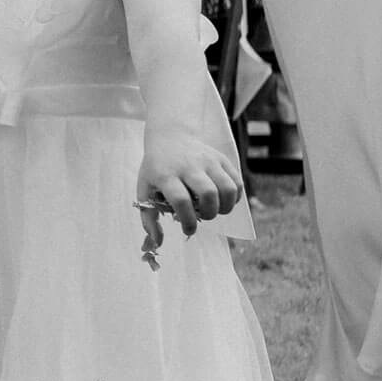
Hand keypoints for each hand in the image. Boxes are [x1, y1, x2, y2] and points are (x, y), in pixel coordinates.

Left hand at [135, 127, 242, 253]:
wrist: (170, 137)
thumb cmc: (156, 169)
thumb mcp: (144, 189)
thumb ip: (149, 218)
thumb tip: (157, 244)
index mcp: (166, 174)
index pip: (181, 200)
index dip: (188, 221)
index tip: (189, 230)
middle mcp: (189, 166)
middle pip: (208, 194)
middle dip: (209, 214)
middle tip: (204, 216)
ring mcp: (208, 160)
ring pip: (227, 188)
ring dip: (225, 207)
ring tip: (215, 210)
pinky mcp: (221, 158)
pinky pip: (237, 182)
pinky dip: (234, 197)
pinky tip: (223, 200)